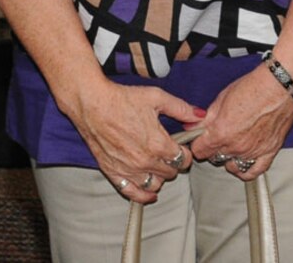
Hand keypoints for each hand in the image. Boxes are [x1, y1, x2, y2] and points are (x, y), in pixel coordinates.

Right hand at [65, 79, 202, 203]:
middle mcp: (145, 161)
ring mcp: (129, 169)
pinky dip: (143, 195)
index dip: (185, 153)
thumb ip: (181, 108)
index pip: (183, 160)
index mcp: (159, 144)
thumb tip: (200, 116)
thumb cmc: (122, 99)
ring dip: (159, 177)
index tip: (181, 147)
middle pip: (171, 173)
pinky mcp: (114, 173)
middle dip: (173, 163)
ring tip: (157, 165)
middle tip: (168, 152)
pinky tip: (149, 192)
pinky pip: (132, 193)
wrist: (92, 104)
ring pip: (155, 185)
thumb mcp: (156, 97)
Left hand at [186, 66, 292, 182]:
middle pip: (215, 157)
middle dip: (213, 148)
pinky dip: (246, 171)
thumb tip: (191, 126)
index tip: (200, 138)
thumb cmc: (253, 88)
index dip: (198, 143)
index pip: (199, 150)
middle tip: (217, 136)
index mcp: (221, 133)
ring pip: (232, 165)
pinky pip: (254, 171)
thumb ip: (206, 117)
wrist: (279, 86)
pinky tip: (242, 162)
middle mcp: (236, 146)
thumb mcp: (222, 99)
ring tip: (231, 145)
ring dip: (229, 157)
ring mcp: (253, 152)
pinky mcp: (269, 152)